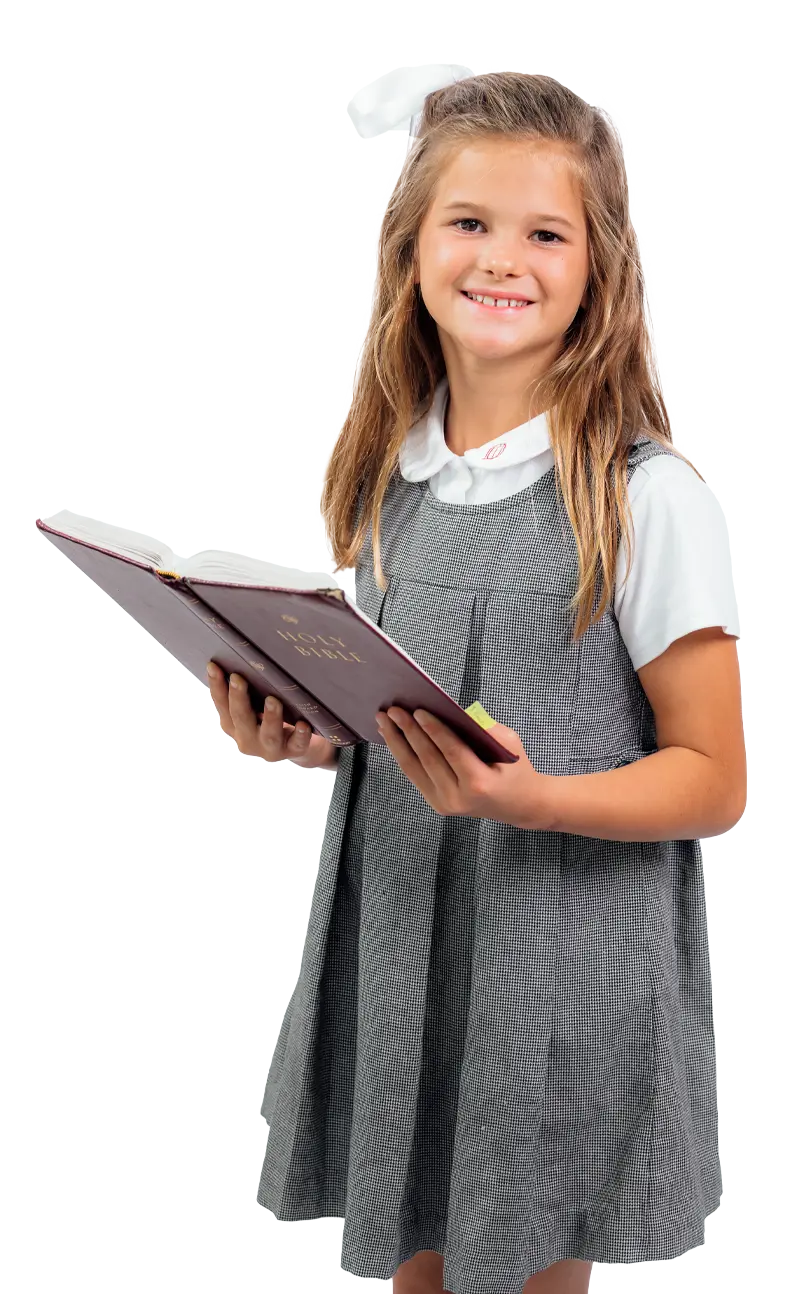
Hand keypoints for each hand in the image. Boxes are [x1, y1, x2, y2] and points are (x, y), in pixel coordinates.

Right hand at [207, 662, 335, 767]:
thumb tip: (244, 656)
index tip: (214, 666)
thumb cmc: (272, 718)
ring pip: (268, 734)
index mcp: (233, 725)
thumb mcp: (255, 706)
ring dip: (270, 717)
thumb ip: (248, 690)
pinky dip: (300, 735)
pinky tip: (303, 724)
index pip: (221, 704)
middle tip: (238, 678)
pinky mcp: (293, 751)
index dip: (216, 686)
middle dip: (238, 698)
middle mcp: (247, 738)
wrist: (299, 745)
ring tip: (273, 700)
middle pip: (240, 718)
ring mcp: (270, 748)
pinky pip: (297, 744)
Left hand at [375, 706, 552, 829]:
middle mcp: (458, 797)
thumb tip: (447, 710)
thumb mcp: (510, 744)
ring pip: (414, 768)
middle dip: (408, 731)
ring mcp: (445, 804)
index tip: (417, 710)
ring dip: (396, 742)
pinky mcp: (437, 804)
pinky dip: (402, 753)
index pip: (451, 751)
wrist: (518, 805)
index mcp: (480, 783)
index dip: (433, 729)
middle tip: (393, 710)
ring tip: (384, 720)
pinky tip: (393, 736)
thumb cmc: (515, 769)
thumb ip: (482, 728)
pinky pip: (415, 775)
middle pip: (427, 759)